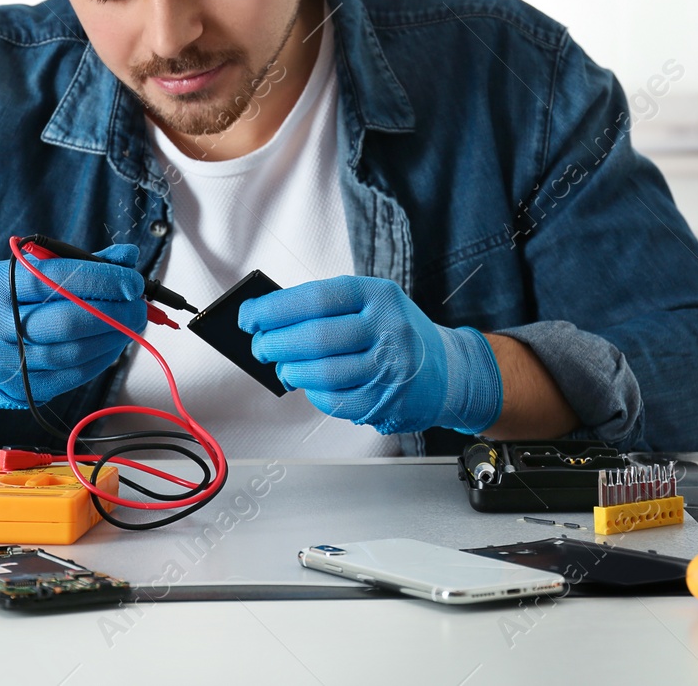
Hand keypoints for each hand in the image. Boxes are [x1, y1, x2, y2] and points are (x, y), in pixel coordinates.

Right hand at [0, 243, 144, 410]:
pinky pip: (68, 377)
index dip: (100, 279)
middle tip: (138, 306)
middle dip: (114, 313)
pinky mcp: (16, 391)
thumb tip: (124, 257)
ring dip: (112, 339)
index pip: (55, 280)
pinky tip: (111, 347)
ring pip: (71, 354)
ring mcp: (2, 364)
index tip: (131, 279)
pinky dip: (97, 361)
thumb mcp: (18, 271)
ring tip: (130, 325)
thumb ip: (71, 263)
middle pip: (66, 322)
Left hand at [238, 275, 501, 434]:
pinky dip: (313, 392)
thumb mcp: (371, 304)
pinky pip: (335, 400)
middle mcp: (388, 328)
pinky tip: (310, 384)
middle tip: (260, 345)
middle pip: (316, 337)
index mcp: (379, 295)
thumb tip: (269, 320)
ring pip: (323, 373)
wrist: (447, 372)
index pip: (317, 298)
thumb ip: (327, 309)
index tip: (249, 315)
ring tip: (282, 367)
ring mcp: (390, 368)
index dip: (275, 308)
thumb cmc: (395, 332)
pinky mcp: (386, 402)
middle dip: (276, 343)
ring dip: (291, 371)